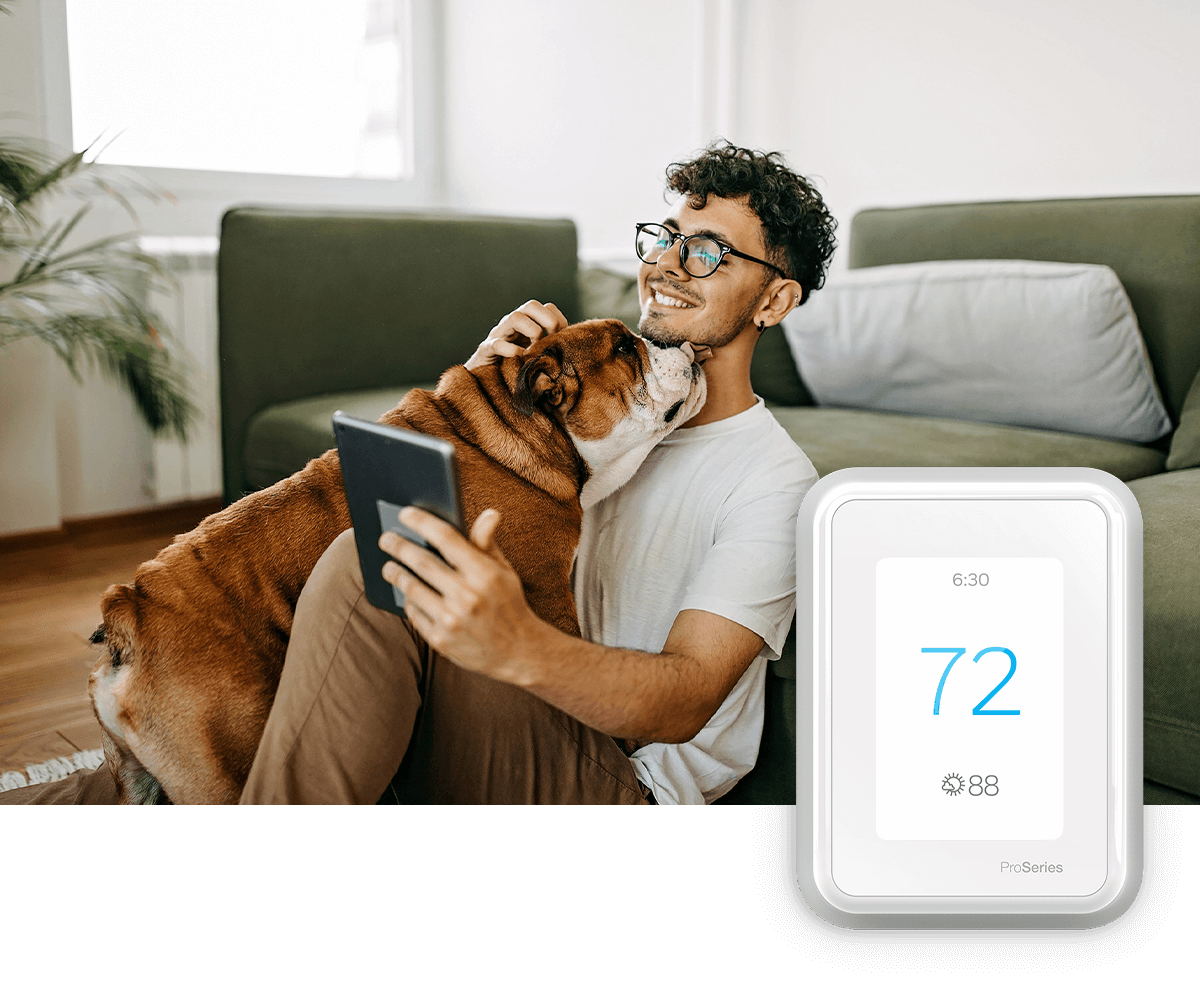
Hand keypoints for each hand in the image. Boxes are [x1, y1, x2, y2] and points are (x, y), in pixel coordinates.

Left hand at [379, 507, 541, 683]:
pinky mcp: (441, 640)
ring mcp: (452, 620)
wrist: (518, 651)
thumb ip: (487, 543)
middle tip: (385, 538)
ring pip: (412, 588)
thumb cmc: (508, 604)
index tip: (405, 513)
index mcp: (485, 574)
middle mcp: (467, 596)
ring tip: (389, 566)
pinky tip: (406, 593)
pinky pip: (414, 613)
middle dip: (399, 546)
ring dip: (396, 574)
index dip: (422, 522)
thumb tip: (489, 513)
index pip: (447, 538)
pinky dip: (408, 601)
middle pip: (422, 562)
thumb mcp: (504, 571)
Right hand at [464, 300, 567, 369]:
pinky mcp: (485, 350)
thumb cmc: (517, 369)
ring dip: (531, 332)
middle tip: (549, 342)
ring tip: (534, 350)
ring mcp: (498, 334)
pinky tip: (520, 359)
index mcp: (527, 323)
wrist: (486, 382)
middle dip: (547, 321)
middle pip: (531, 305)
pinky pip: (496, 343)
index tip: (561, 339)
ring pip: (514, 317)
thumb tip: (573, 349)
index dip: (558, 321)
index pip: (547, 307)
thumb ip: (551, 349)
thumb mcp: (538, 356)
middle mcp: (512, 324)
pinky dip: (511, 350)